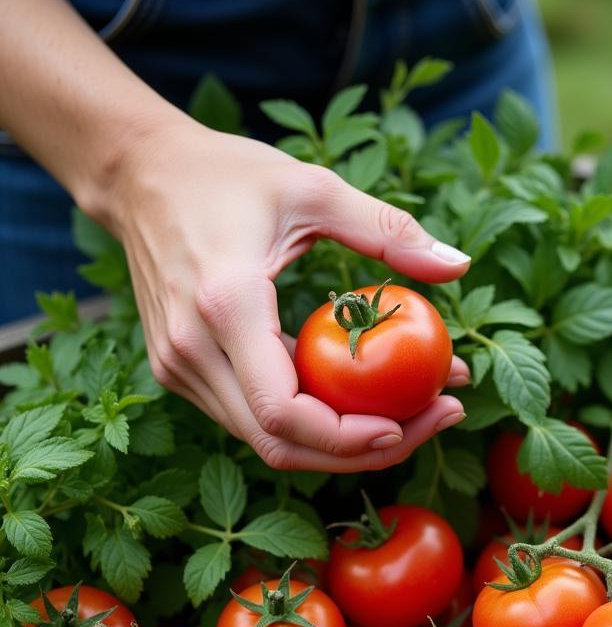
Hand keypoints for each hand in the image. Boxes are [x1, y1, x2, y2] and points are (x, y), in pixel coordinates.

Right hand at [103, 119, 471, 470]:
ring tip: (413, 414)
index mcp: (224, 304)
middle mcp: (192, 350)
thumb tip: (459, 266)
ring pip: (268, 441)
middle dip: (363, 451)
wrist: (137, 175)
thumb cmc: (226, 175)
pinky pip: (253, 418)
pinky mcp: (181, 372)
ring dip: (342, 443)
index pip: (285, 412)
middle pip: (281, 444)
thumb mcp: (313, 188)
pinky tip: (361, 400)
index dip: (349, 438)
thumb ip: (388, 228)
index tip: (409, 425)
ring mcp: (180, 367)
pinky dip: (311, 422)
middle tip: (434, 422)